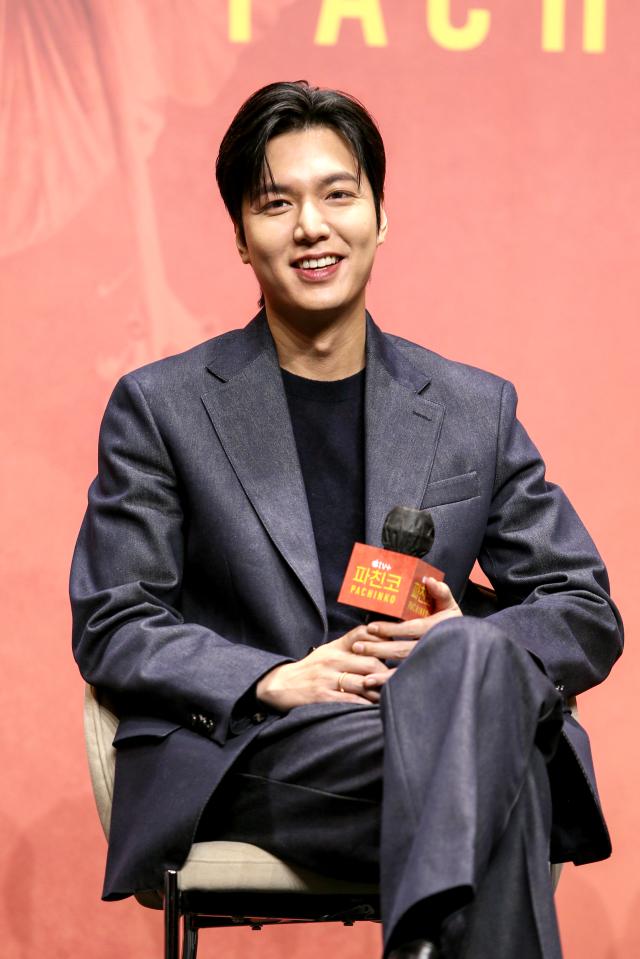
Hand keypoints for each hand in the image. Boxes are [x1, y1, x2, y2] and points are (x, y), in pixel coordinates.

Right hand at [255, 624, 392, 711]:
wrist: (282, 685)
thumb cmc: (312, 668)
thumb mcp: (329, 650)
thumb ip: (351, 644)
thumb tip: (382, 642)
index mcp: (335, 646)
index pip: (363, 635)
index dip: (384, 640)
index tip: (399, 649)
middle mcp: (332, 659)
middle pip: (370, 662)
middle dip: (389, 672)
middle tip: (401, 679)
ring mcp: (327, 678)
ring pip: (364, 682)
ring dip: (381, 691)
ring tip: (392, 695)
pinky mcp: (323, 696)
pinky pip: (351, 700)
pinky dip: (366, 705)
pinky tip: (375, 708)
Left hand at [352, 578, 462, 691]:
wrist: (468, 647)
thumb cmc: (452, 623)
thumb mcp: (449, 605)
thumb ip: (440, 592)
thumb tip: (428, 580)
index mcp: (437, 628)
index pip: (411, 628)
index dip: (391, 629)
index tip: (371, 627)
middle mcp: (433, 647)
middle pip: (402, 650)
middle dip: (378, 649)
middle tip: (357, 646)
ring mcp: (429, 663)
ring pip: (402, 668)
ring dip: (380, 670)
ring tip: (362, 668)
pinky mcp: (424, 674)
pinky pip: (404, 680)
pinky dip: (387, 682)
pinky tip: (371, 683)